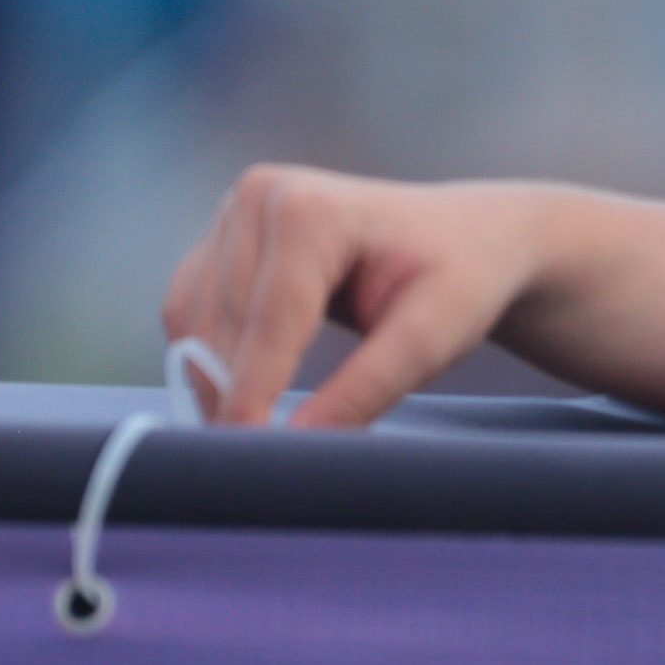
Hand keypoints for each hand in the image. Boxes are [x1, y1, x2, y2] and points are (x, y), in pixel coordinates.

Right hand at [161, 166, 557, 428]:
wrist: (473, 236)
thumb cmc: (462, 278)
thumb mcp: (433, 338)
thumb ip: (365, 388)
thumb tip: (294, 442)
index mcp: (313, 208)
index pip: (270, 319)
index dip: (252, 393)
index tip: (241, 456)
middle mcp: (262, 196)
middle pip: (226, 322)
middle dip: (232, 396)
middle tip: (247, 468)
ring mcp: (235, 213)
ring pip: (195, 321)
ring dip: (213, 381)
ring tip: (247, 440)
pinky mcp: (222, 241)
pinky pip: (192, 314)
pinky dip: (209, 359)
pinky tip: (242, 395)